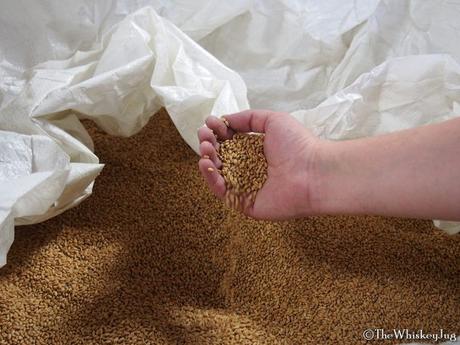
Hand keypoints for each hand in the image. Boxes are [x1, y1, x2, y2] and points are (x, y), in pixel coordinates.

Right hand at [197, 109, 323, 219]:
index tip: (210, 122)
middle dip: (209, 144)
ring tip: (204, 147)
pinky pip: (223, 192)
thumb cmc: (298, 144)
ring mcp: (246, 187)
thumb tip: (224, 119)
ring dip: (207, 159)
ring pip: (219, 174)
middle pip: (221, 157)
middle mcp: (249, 169)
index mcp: (256, 151)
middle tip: (204, 135)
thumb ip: (247, 118)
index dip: (218, 132)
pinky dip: (211, 178)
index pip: (230, 141)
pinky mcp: (244, 203)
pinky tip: (206, 163)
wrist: (313, 172)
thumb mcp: (273, 120)